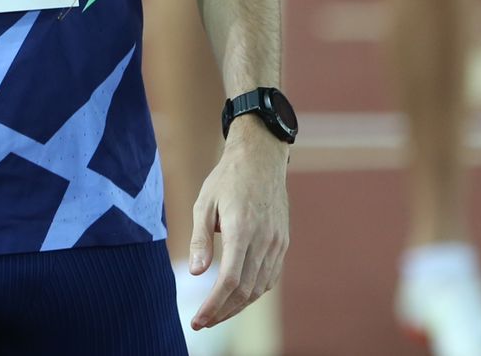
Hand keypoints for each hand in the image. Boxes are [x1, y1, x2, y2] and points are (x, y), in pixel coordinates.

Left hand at [186, 126, 289, 330]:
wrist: (261, 158)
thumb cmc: (227, 178)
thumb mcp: (204, 203)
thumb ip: (201, 239)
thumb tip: (197, 274)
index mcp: (242, 229)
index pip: (229, 280)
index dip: (213, 305)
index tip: (198, 320)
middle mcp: (264, 239)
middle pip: (245, 291)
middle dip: (223, 312)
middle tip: (203, 323)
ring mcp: (277, 242)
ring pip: (259, 288)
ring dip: (238, 306)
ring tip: (217, 313)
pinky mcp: (282, 242)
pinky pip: (270, 277)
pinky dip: (254, 292)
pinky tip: (238, 297)